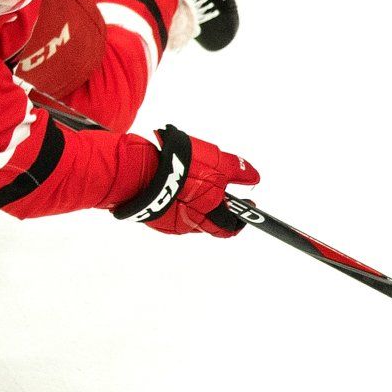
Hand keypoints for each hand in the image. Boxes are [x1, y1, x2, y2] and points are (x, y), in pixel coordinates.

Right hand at [112, 125, 259, 235]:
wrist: (137, 171)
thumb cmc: (180, 167)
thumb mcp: (217, 163)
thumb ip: (236, 171)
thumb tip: (253, 177)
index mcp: (208, 217)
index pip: (230, 228)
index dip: (240, 217)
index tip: (247, 204)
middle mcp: (189, 225)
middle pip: (210, 221)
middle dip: (217, 205)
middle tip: (220, 188)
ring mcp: (168, 222)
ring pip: (188, 215)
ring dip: (196, 201)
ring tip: (195, 178)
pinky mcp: (151, 216)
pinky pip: (170, 209)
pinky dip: (176, 199)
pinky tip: (175, 182)